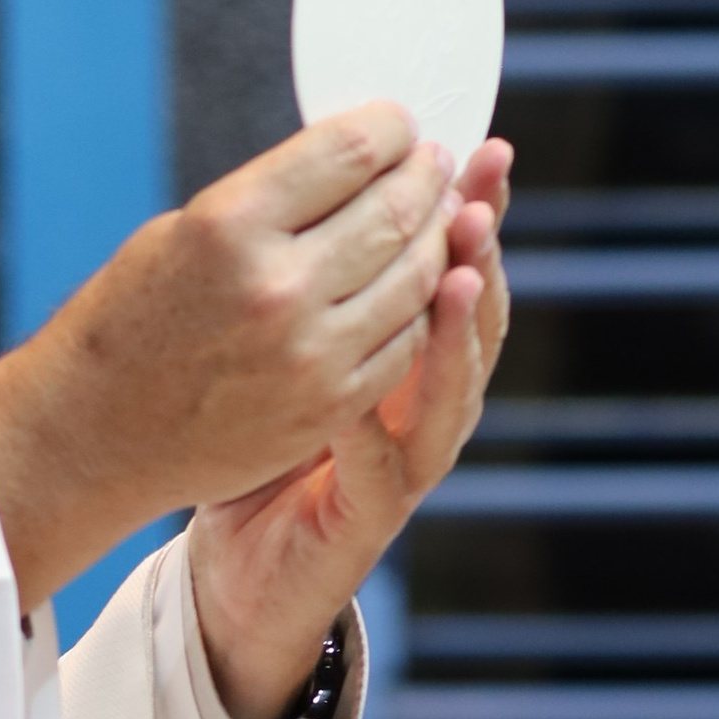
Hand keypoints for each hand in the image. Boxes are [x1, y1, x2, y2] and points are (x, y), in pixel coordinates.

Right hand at [0, 105, 461, 614]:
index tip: (398, 126)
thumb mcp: (184, 230)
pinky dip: (420, 306)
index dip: (391, 128)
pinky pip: (406, 342)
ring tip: (434, 217)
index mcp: (229, 224)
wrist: (95, 432)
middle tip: (430, 165)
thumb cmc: (131, 320)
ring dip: (436, 237)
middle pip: (394, 210)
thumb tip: (360, 160)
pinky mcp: (328, 405)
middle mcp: (276, 287)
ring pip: (416, 276)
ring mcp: (310, 354)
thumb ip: (274, 197)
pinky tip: (414, 285)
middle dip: (423, 177)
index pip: (352, 151)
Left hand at [189, 137, 511, 718]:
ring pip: (452, 391)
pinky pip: (380, 462)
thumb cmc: (254, 441)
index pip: (460, 268)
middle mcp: (424, 404)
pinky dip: (372, 421)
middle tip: (473, 196)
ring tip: (456, 274)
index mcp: (410, 352)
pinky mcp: (372, 514)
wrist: (239, 568)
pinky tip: (362, 383)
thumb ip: (312, 277)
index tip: (479, 150)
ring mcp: (407, 462)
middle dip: (480, 254)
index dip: (475, 213)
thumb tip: (321, 171)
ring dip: (454, 332)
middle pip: (476, 321)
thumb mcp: (284, 346)